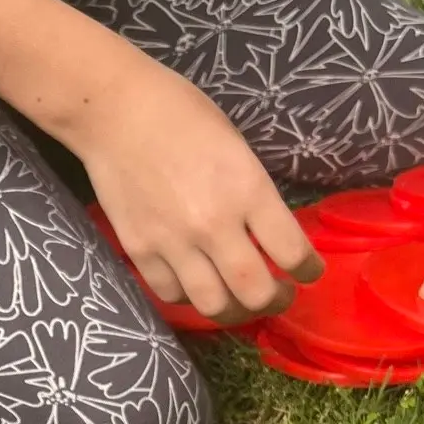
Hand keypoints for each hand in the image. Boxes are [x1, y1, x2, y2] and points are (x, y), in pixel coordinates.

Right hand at [74, 45, 323, 323]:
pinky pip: (172, 294)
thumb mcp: (237, 148)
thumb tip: (266, 234)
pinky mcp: (140, 251)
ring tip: (240, 301)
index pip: (292, 253)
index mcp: (248, 190)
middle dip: (275, 301)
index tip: (308, 273)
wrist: (115, 112)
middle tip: (278, 294)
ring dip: (235, 311)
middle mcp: (214, 225)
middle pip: (255, 293)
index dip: (308, 271)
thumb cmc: (182, 115)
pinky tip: (198, 284)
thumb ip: (254, 194)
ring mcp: (173, 243)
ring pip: (214, 305)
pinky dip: (191, 296)